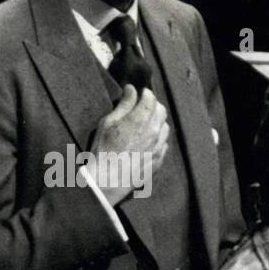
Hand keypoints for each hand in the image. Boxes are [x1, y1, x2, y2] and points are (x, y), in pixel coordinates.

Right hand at [86, 84, 168, 205]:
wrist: (108, 180)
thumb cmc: (103, 149)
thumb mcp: (108, 122)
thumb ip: (124, 104)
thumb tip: (131, 90)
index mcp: (141, 119)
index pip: (151, 97)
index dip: (144, 93)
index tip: (137, 94)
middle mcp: (155, 131)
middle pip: (161, 110)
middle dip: (152, 105)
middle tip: (140, 107)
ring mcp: (159, 146)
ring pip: (165, 126)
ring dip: (157, 121)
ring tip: (144, 124)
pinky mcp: (159, 159)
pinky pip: (164, 143)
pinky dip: (158, 138)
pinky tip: (147, 141)